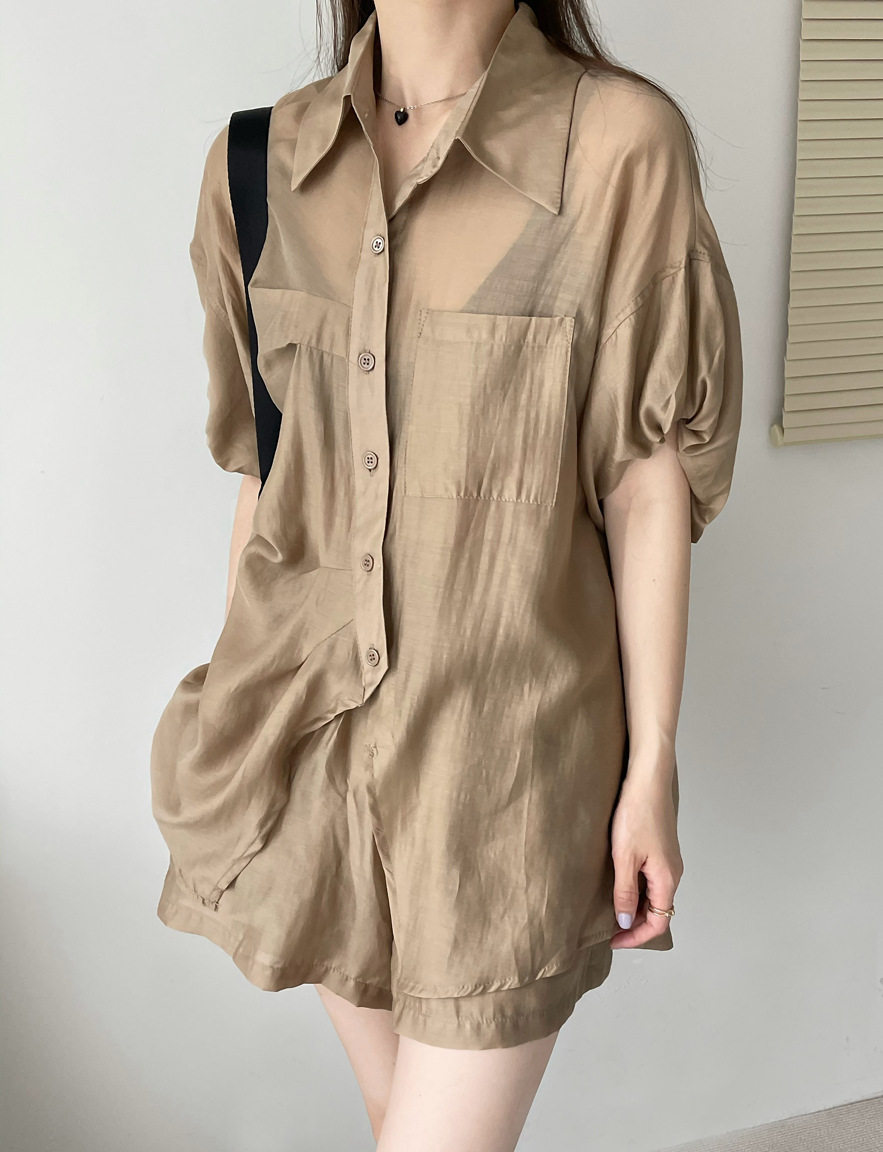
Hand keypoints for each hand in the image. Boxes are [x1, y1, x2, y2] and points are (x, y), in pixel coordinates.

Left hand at [608, 771, 683, 948]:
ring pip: (654, 894)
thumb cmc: (637, 814)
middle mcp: (672, 872)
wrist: (648, 779)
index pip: (658, 922)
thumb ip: (625, 892)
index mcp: (667, 878)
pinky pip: (651, 879)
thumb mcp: (624, 857)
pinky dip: (637, 889)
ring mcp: (668, 860)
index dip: (637, 936)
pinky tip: (619, 883)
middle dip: (635, 924)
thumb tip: (626, 921)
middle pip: (658, 911)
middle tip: (610, 929)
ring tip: (611, 909)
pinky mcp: (660, 848)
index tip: (614, 941)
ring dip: (635, 906)